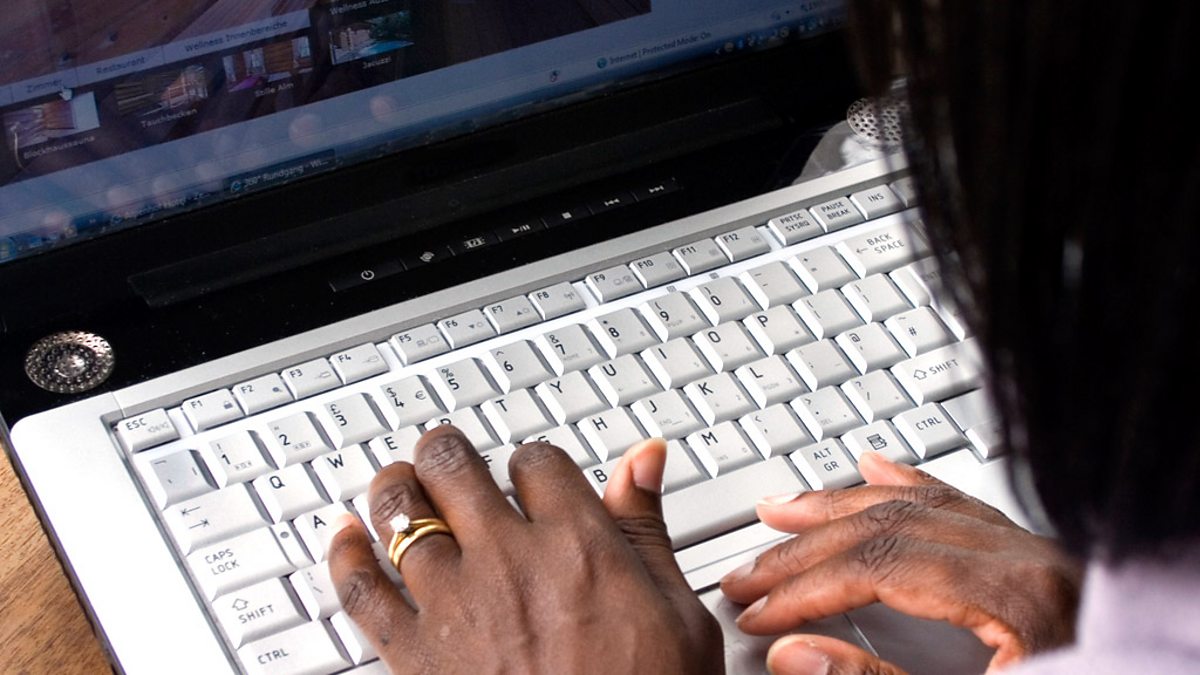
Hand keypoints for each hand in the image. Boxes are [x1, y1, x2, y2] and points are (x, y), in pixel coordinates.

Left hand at [327, 426, 722, 673]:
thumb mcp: (677, 613)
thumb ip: (646, 527)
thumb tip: (643, 460)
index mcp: (576, 543)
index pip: (535, 461)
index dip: (531, 461)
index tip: (530, 474)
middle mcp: (507, 560)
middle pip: (454, 466)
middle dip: (447, 451)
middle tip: (446, 453)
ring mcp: (455, 603)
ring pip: (400, 511)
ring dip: (396, 488)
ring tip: (399, 482)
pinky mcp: (415, 652)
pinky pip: (361, 588)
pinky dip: (345, 556)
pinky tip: (345, 538)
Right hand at [720, 452, 1081, 674]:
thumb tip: (798, 655)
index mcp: (1011, 597)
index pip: (877, 568)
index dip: (804, 589)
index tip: (758, 613)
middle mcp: (1021, 558)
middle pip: (884, 528)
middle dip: (804, 551)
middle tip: (748, 573)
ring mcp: (1029, 551)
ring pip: (915, 502)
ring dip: (838, 505)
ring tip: (780, 510)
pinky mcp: (1034, 556)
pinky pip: (961, 498)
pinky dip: (906, 481)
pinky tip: (870, 468)